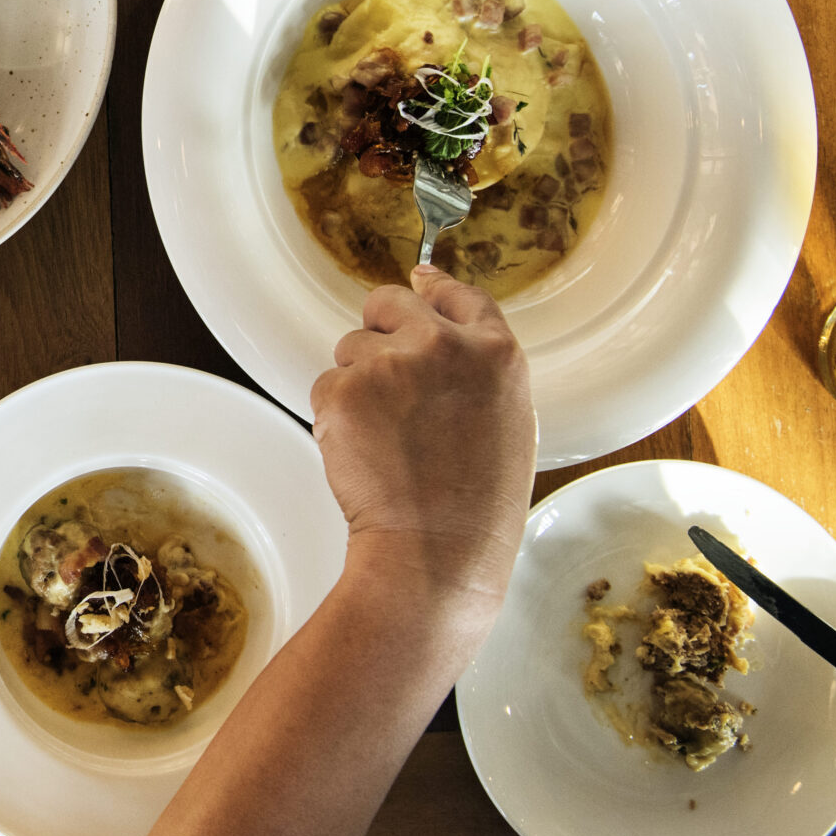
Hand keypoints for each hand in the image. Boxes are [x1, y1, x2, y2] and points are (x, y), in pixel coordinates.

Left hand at [313, 266, 534, 626]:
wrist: (438, 551)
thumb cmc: (478, 500)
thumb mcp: (508, 418)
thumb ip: (478, 362)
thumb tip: (436, 297)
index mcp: (496, 352)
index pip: (459, 293)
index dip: (433, 289)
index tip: (419, 284)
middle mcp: (443, 346)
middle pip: (390, 302)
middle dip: (382, 333)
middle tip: (390, 386)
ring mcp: (390, 365)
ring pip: (351, 347)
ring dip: (359, 382)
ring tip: (388, 437)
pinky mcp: (343, 390)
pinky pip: (326, 384)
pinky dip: (335, 414)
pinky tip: (364, 450)